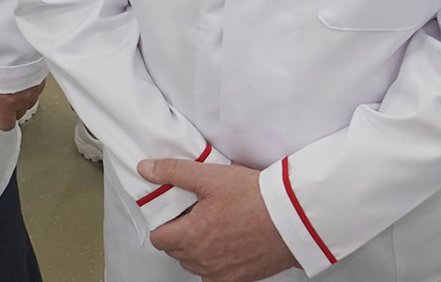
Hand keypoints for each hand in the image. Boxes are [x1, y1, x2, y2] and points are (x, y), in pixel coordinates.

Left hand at [0, 81, 43, 130]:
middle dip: (8, 110)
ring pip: (27, 105)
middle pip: (17, 115)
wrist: (12, 42)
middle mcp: (23, 98)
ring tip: (10, 88)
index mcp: (8, 102)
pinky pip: (35, 93)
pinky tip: (20, 82)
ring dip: (19, 101)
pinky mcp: (40, 82)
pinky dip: (28, 91)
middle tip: (0, 97)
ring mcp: (33, 90)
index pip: (6, 125)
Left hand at [139, 159, 298, 281]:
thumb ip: (174, 172)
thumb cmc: (256, 198)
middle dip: (180, 233)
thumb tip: (147, 169)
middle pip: (175, 251)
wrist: (293, 218)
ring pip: (195, 264)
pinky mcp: (240, 279)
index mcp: (191, 237)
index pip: (158, 239)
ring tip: (215, 225)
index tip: (174, 212)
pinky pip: (216, 275)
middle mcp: (203, 260)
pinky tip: (228, 242)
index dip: (162, 223)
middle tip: (197, 213)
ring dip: (197, 249)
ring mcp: (221, 273)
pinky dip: (216, 262)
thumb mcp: (210, 176)